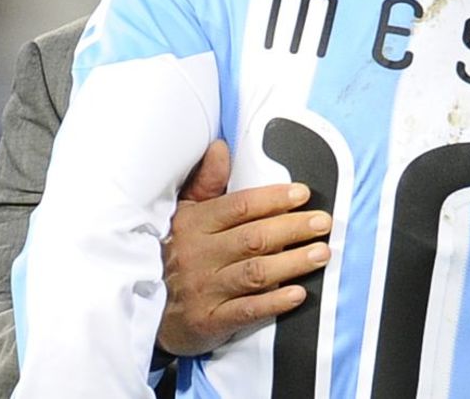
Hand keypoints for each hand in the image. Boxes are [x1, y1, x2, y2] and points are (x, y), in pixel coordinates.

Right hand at [157, 140, 332, 355]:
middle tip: (323, 223)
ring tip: (321, 253)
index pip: (239, 206)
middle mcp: (199, 255)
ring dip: (292, 263)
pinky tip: (298, 294)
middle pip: (253, 238)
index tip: (302, 194)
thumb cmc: (175, 254)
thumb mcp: (183, 214)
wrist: (146, 309)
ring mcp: (204, 289)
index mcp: (194, 224)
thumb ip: (206, 182)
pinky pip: (246, 310)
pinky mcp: (209, 321)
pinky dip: (274, 302)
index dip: (273, 198)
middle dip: (292, 228)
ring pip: (255, 273)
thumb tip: (220, 147)